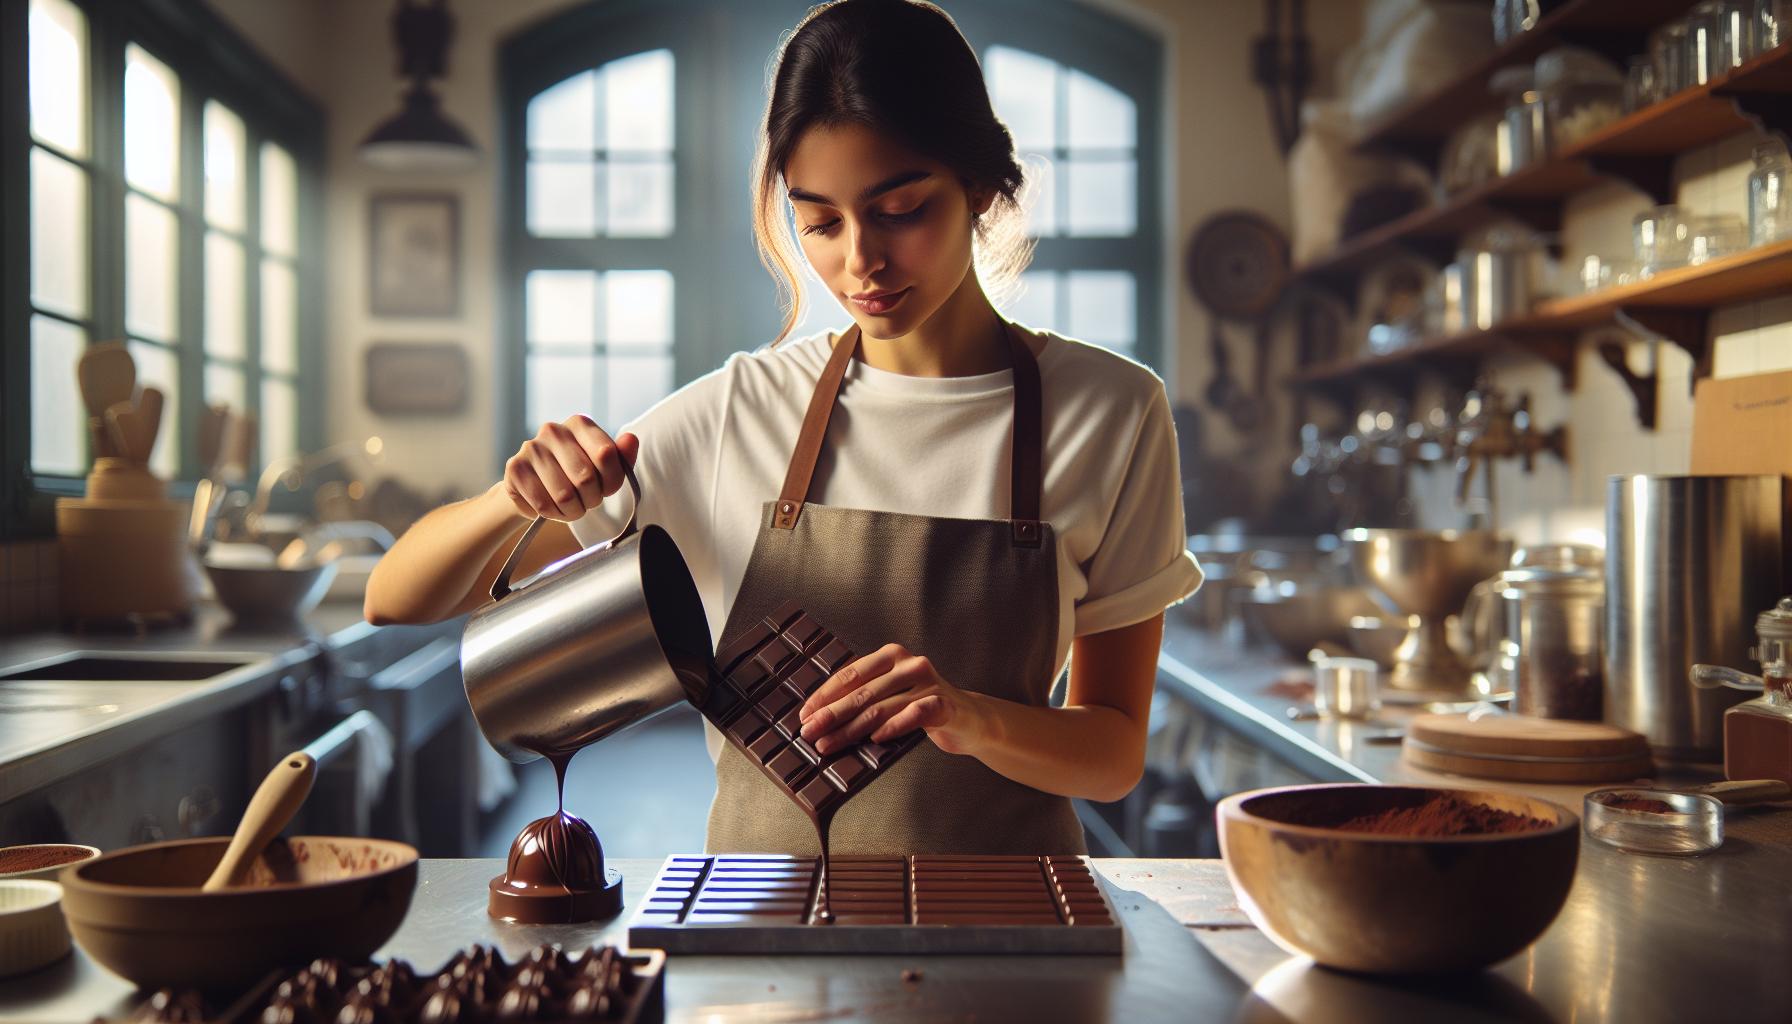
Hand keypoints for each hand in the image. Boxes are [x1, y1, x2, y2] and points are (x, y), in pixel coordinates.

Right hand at [501, 416, 639, 521]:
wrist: (533, 486)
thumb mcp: (603, 466)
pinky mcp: (515, 469)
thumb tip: (631, 439)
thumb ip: (621, 456)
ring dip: (572, 510)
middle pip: (585, 478)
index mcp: (580, 424)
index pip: (607, 454)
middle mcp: (553, 430)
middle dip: (591, 499)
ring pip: (564, 495)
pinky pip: (543, 504)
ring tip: (570, 506)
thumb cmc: (574, 475)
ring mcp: (531, 448)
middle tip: (586, 501)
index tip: (606, 488)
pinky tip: (551, 507)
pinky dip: (552, 514)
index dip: (612, 481)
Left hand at [797, 643, 990, 756]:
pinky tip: (875, 739)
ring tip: (829, 744)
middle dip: (830, 715)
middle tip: (808, 733)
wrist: (968, 719)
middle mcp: (909, 664)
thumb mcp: (891, 695)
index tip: (804, 715)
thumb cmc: (921, 707)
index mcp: (891, 655)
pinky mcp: (943, 703)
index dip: (824, 696)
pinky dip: (893, 727)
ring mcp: (928, 682)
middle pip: (861, 693)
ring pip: (881, 707)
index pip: (850, 674)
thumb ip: (865, 697)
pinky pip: (913, 714)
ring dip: (850, 729)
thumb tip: (819, 717)